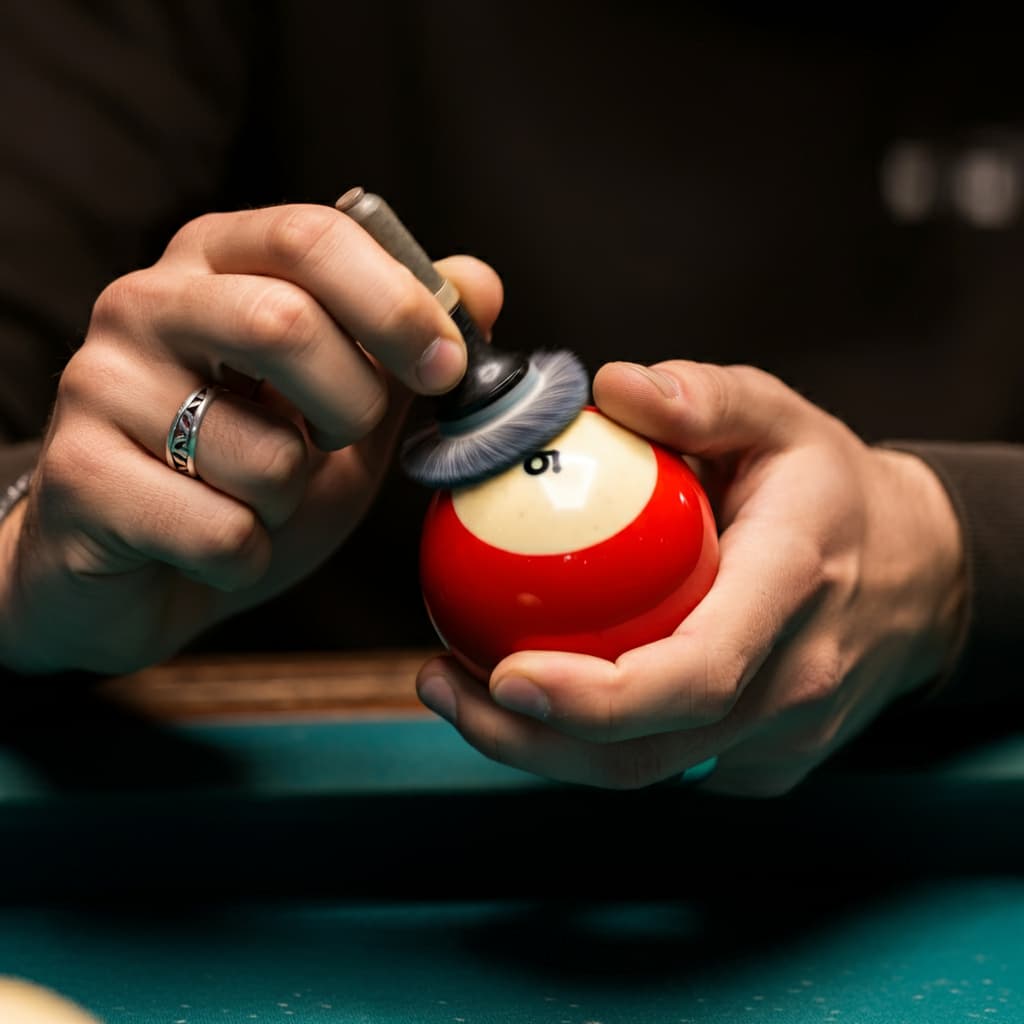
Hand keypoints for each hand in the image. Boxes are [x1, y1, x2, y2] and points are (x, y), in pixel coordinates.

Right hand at [0, 204, 501, 673]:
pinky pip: (223, 532)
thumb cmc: (247, 476)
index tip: (446, 366)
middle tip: (339, 441)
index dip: (397, 302)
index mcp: (215, 263)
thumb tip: (480, 282)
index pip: (311, 236)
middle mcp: (144, 303)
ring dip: (290, 502)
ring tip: (250, 498)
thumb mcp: (341, 405)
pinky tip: (210, 545)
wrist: (143, 571)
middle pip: (286, 323)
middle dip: (350, 408)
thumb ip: (401, 347)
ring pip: (265, 454)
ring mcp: (98, 385)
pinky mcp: (76, 476)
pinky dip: (248, 558)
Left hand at [416, 360, 965, 795]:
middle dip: (531, 741)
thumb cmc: (829, 488)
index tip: (505, 677)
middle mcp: (794, 683)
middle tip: (440, 685)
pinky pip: (667, 762)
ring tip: (459, 691)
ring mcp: (784, 737)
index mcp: (795, 589)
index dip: (598, 697)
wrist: (915, 572)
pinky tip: (537, 694)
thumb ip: (702, 397)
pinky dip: (592, 740)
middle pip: (652, 752)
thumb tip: (609, 385)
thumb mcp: (779, 416)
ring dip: (541, 747)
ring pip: (646, 771)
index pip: (697, 671)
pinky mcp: (768, 763)